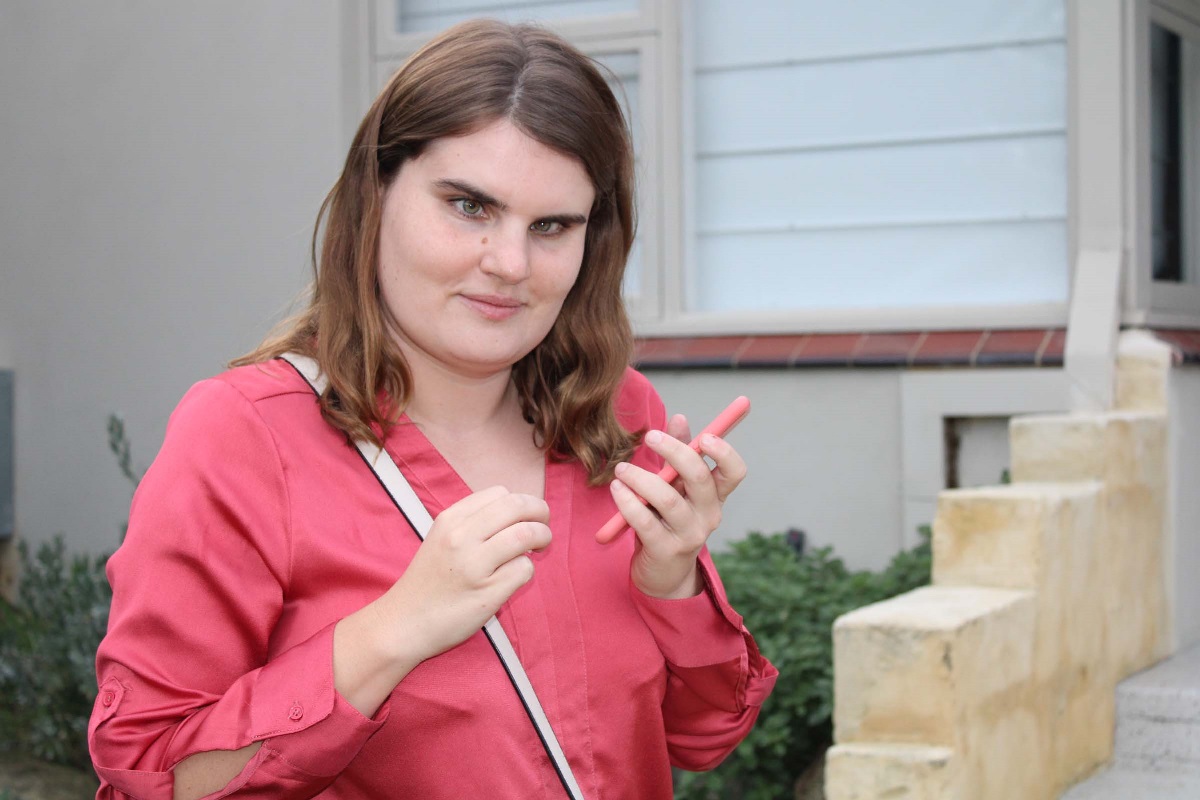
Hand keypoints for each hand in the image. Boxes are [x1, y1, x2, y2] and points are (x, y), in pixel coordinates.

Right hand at [374, 486, 551, 661]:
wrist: (403, 624)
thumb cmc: (428, 581)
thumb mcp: (441, 539)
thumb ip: (473, 522)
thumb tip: (519, 512)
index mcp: (450, 519)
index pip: (500, 493)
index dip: (520, 502)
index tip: (524, 516)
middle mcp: (461, 537)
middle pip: (518, 507)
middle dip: (541, 512)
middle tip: (544, 526)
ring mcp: (474, 565)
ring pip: (527, 535)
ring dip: (542, 537)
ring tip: (540, 547)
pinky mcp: (487, 593)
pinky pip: (524, 569)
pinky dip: (527, 570)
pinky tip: (514, 577)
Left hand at [608, 413, 746, 598]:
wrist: (663, 573)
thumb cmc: (667, 521)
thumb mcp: (675, 487)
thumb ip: (678, 453)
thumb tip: (678, 417)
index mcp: (715, 496)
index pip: (735, 472)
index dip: (725, 452)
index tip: (706, 435)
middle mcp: (708, 515)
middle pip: (699, 477)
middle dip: (674, 452)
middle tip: (650, 436)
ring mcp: (689, 535)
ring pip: (667, 499)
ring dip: (640, 478)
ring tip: (621, 469)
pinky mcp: (665, 550)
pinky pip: (645, 521)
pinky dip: (627, 502)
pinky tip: (616, 489)